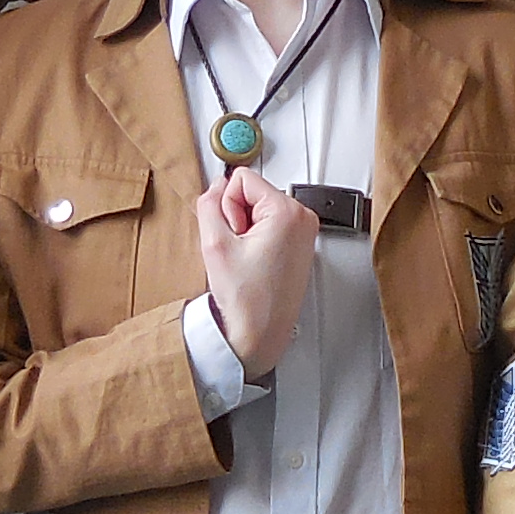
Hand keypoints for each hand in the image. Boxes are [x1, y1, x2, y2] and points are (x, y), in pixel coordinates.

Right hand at [197, 168, 318, 377]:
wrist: (260, 334)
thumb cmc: (247, 300)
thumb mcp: (214, 243)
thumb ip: (209, 203)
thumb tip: (218, 185)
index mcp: (288, 212)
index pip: (242, 179)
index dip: (227, 206)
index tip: (235, 235)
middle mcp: (303, 218)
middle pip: (253, 192)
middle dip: (238, 217)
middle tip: (240, 250)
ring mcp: (305, 232)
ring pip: (259, 209)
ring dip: (246, 230)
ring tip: (248, 258)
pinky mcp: (300, 244)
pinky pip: (269, 225)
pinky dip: (257, 239)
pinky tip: (255, 262)